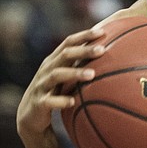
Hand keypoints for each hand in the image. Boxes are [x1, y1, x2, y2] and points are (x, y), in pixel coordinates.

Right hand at [16, 26, 106, 141]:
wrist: (31, 115)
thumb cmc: (55, 92)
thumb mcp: (67, 77)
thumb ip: (83, 66)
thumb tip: (115, 59)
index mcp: (55, 61)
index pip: (68, 43)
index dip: (84, 36)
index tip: (102, 32)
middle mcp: (47, 69)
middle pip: (64, 55)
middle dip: (83, 51)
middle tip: (102, 50)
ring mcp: (41, 85)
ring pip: (56, 75)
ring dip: (74, 73)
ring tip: (92, 74)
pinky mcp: (39, 103)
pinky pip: (49, 101)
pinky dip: (60, 100)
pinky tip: (73, 101)